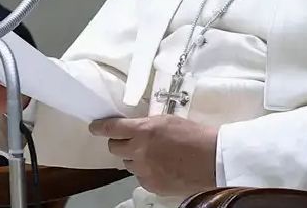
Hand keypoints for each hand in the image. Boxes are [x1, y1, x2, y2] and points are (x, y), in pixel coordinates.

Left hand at [89, 115, 218, 196]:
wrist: (212, 159)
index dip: (100, 127)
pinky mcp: (151, 186)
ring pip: (128, 164)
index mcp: (143, 131)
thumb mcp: (167, 120)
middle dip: (120, 143)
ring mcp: (144, 171)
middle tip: (130, 141)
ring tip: (154, 155)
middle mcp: (139, 151)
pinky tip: (162, 167)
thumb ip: (146, 125)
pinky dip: (146, 172)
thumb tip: (133, 129)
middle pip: (114, 148)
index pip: (111, 128)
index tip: (94, 127)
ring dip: (135, 158)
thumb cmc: (194, 135)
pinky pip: (140, 177)